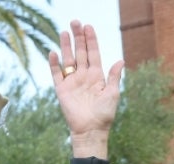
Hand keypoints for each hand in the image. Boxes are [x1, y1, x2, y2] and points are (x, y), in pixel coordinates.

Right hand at [50, 20, 124, 146]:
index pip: (93, 54)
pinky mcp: (62, 90)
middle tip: (75, 22)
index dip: (91, 40)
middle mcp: (84, 76)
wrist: (91, 130)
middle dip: (78, 37)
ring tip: (64, 32)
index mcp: (97, 76)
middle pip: (80, 52)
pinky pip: (56, 74)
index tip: (88, 27)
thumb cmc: (104, 114)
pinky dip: (54, 64)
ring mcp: (72, 82)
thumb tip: (120, 60)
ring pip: (68, 59)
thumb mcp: (112, 94)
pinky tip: (54, 53)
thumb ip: (114, 77)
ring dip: (66, 46)